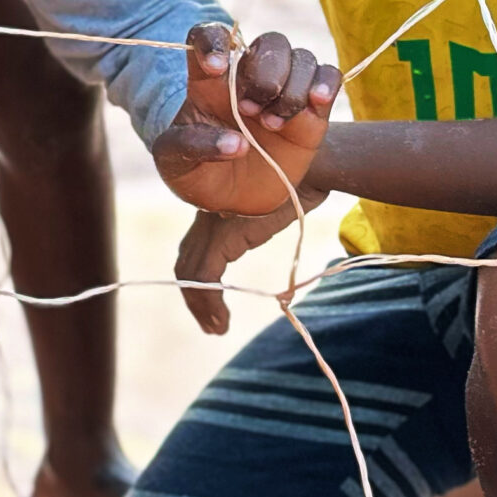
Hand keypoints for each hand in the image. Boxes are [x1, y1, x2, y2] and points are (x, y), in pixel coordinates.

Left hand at [153, 24, 340, 218]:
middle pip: (269, 42)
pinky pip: (329, 76)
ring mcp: (282, 91)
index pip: (209, 35)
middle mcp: (248, 78)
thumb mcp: (174, 163)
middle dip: (264, 73)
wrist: (232, 202)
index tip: (214, 69)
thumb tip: (237, 143)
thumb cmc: (199, 174)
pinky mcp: (312, 112)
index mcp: (208, 80)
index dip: (214, 41)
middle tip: (248, 110)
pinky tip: (315, 103)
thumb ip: (191, 146)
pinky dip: (326, 84)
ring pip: (301, 57)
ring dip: (291, 87)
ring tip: (273, 124)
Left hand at [175, 197, 327, 334]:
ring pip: (191, 274)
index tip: (208, 306)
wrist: (310, 168)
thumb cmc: (298, 183)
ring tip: (215, 328)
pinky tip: (221, 322)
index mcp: (212, 208)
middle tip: (209, 323)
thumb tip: (256, 229)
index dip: (195, 281)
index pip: (193, 250)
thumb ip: (253, 219)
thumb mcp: (270, 206)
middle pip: (186, 263)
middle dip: (193, 296)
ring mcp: (211, 225)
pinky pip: (206, 277)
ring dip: (200, 306)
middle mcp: (205, 216)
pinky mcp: (223, 236)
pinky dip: (209, 303)